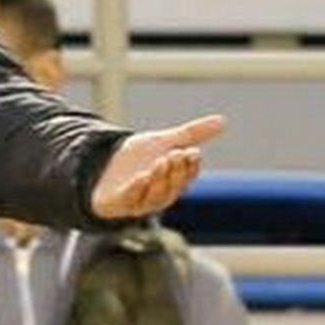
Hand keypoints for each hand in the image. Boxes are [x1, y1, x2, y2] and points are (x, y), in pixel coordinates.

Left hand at [90, 114, 226, 219]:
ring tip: (161, 161)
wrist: (102, 164)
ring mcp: (139, 202)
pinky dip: (137, 189)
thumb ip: (191, 134)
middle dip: (176, 171)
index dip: (191, 166)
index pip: (187, 177)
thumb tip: (223, 121)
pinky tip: (141, 177)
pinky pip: (131, 199)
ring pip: (155, 195)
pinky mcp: (118, 203)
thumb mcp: (163, 142)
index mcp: (173, 183)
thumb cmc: (137, 157)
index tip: (192, 151)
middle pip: (173, 187)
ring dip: (160, 179)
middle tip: (175, 154)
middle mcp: (159, 196)